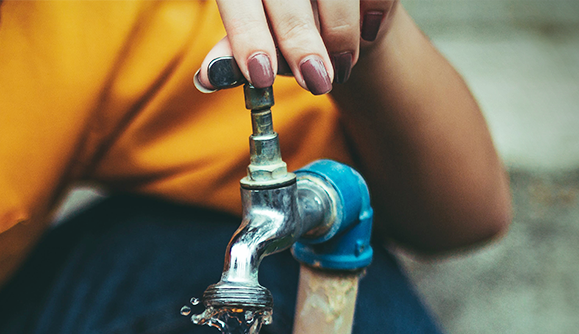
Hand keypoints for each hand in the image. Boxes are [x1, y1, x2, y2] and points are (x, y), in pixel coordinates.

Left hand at [195, 0, 399, 93]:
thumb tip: (207, 77)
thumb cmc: (282, 21)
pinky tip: (366, 32)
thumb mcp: (255, 33)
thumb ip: (234, 51)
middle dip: (301, 44)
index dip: (249, 38)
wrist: (330, 8)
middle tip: (314, 81)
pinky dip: (370, 15)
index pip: (240, 4)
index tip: (260, 75)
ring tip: (341, 66)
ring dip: (341, 35)